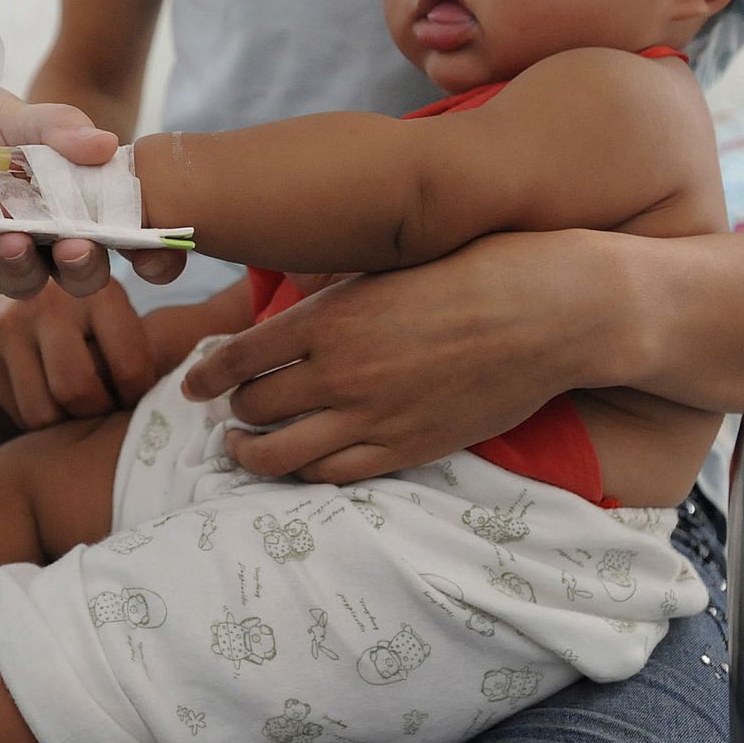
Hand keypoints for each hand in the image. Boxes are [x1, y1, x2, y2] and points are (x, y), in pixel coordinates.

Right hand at [0, 279, 164, 427]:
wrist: (21, 254)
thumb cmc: (84, 292)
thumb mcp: (119, 298)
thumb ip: (141, 340)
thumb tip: (171, 394)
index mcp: (96, 287)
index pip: (130, 366)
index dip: (138, 394)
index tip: (136, 394)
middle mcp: (47, 303)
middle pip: (78, 392)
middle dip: (99, 412)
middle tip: (107, 406)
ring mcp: (8, 325)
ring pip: (41, 411)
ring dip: (66, 422)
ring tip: (82, 407)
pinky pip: (15, 409)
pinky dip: (40, 417)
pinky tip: (54, 400)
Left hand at [181, 232, 604, 483]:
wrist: (548, 311)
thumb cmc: (470, 271)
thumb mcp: (383, 267)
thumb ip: (329, 295)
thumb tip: (285, 308)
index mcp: (326, 320)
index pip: (236, 358)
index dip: (206, 376)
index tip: (195, 384)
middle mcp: (339, 373)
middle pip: (252, 406)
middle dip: (231, 410)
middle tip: (226, 410)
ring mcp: (373, 417)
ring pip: (279, 454)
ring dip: (250, 452)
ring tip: (242, 448)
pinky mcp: (408, 448)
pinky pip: (334, 475)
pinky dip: (305, 472)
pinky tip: (299, 464)